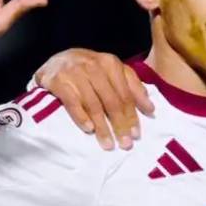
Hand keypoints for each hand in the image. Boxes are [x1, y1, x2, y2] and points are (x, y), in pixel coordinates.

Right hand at [34, 50, 154, 150]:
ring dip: (102, 127)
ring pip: (93, 104)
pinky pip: (72, 102)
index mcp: (110, 63)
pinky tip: (89, 130)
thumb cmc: (88, 70)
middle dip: (120, 124)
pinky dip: (81, 117)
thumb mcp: (111, 71)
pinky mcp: (58, 81)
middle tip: (125, 144)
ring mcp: (75, 73)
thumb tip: (150, 109)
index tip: (136, 134)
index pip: (125, 93)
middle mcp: (94, 66)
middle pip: (111, 101)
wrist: (54, 62)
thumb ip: (132, 86)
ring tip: (108, 144)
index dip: (132, 115)